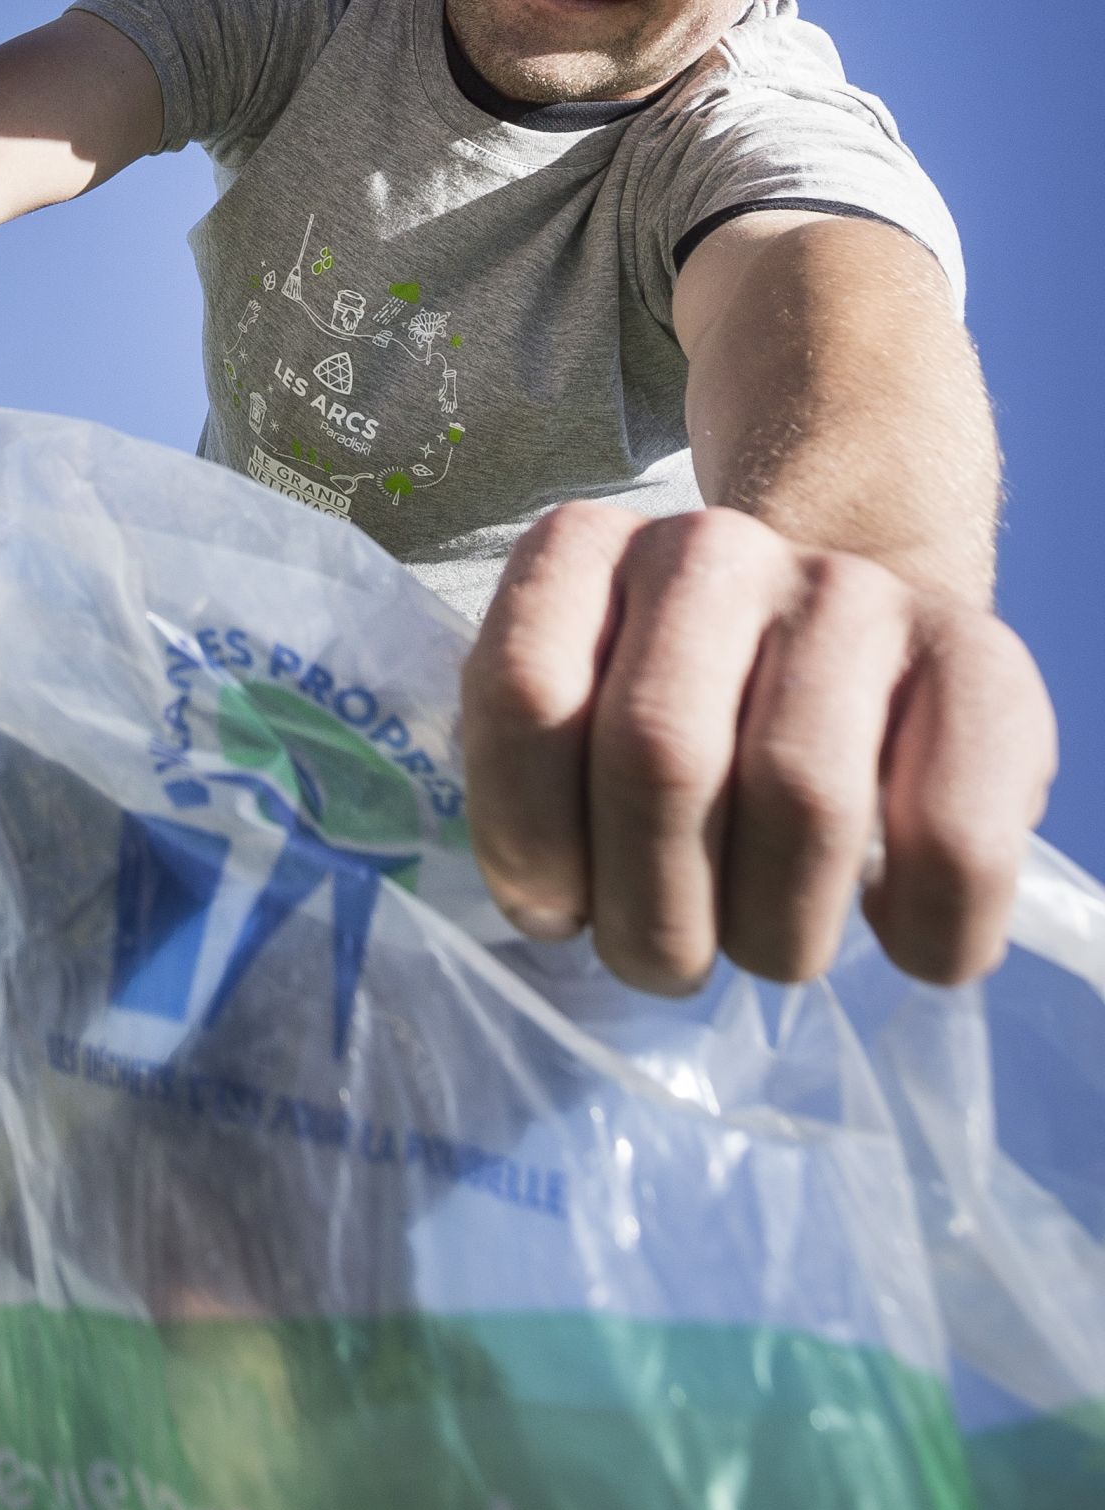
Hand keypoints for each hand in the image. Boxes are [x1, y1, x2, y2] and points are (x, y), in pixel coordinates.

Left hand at [459, 499, 1055, 993]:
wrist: (851, 644)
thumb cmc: (690, 715)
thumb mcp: (575, 723)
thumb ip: (536, 781)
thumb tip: (547, 899)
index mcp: (586, 550)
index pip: (526, 692)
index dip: (528, 837)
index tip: (555, 907)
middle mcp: (714, 549)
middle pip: (659, 754)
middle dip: (652, 917)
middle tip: (664, 960)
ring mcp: (852, 592)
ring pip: (804, 798)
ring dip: (770, 936)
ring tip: (764, 943)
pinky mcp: (982, 658)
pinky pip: (955, 842)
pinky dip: (918, 932)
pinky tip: (886, 923)